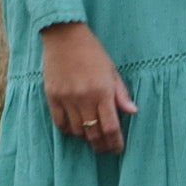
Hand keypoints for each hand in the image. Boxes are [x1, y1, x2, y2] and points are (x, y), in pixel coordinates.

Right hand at [41, 22, 137, 154]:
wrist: (65, 36)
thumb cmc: (92, 52)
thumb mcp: (112, 70)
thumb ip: (121, 93)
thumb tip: (133, 112)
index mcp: (103, 92)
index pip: (111, 127)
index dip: (115, 143)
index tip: (118, 149)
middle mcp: (85, 98)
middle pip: (94, 133)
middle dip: (102, 145)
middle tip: (106, 149)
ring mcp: (67, 99)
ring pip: (77, 131)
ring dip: (86, 137)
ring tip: (92, 137)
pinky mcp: (52, 97)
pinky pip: (60, 123)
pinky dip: (69, 130)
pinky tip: (75, 128)